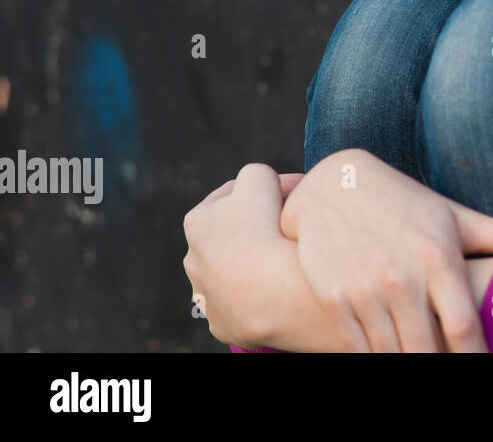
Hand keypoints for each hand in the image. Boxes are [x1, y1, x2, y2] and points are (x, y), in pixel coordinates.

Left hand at [182, 164, 306, 347]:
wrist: (271, 293)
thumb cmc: (263, 229)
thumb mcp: (259, 176)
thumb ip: (258, 172)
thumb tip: (273, 188)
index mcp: (198, 221)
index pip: (237, 193)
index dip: (269, 190)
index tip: (296, 195)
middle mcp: (193, 258)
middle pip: (234, 233)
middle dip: (259, 227)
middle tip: (290, 227)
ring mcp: (206, 294)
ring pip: (236, 270)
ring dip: (256, 263)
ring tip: (284, 261)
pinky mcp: (223, 322)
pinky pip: (244, 302)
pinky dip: (259, 295)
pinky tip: (277, 289)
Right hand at [279, 148, 492, 351]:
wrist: (332, 185)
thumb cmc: (407, 204)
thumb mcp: (456, 217)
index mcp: (438, 258)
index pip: (465, 328)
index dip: (478, 362)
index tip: (489, 370)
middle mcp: (400, 277)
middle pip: (426, 352)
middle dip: (442, 369)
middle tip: (457, 371)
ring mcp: (362, 290)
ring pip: (390, 355)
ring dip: (408, 365)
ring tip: (427, 364)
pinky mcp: (333, 299)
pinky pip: (357, 350)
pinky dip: (375, 359)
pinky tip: (393, 357)